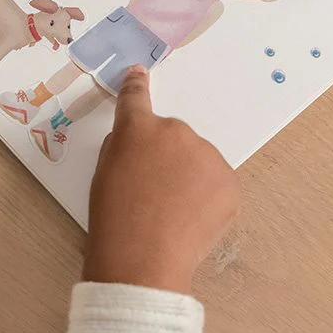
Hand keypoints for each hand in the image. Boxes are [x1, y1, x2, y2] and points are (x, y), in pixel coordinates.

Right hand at [83, 67, 239, 293]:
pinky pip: (215, 181)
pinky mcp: (230, 183)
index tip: (139, 74)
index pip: (135, 97)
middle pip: (172, 135)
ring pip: (196, 158)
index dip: (135, 85)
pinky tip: (189, 217)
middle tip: (152, 188)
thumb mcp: (102, 173)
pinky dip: (205, 194)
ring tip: (172, 208)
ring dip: (187, 174)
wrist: (143, 258)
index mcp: (138, 128)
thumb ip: (121, 146)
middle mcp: (176, 132)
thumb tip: (139, 140)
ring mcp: (208, 157)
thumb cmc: (112, 217)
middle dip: (164, 154)